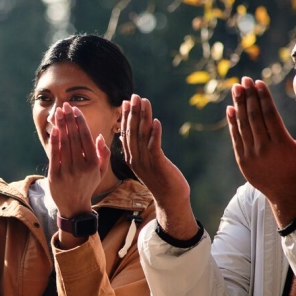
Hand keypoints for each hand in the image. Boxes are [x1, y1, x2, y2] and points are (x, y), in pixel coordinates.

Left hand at [47, 103, 106, 220]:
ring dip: (61, 125)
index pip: (86, 137)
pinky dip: (54, 141)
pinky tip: (54, 129)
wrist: (74, 206)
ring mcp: (67, 171)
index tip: (75, 110)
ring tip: (58, 112)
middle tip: (65, 105)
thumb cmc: (88, 185)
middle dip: (69, 119)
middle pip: (74, 137)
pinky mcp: (55, 175)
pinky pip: (54, 155)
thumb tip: (99, 136)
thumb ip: (103, 154)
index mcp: (93, 163)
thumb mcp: (100, 171)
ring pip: (64, 143)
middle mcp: (81, 166)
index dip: (80, 121)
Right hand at [120, 94, 196, 239]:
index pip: (126, 133)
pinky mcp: (158, 165)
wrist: (170, 199)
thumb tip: (130, 134)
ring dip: (143, 118)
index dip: (126, 117)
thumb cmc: (161, 180)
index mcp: (131, 157)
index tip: (126, 102)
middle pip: (132, 131)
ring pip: (142, 136)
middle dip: (133, 112)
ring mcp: (145, 162)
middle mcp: (135, 159)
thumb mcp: (147, 162)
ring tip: (144, 102)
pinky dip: (155, 134)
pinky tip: (156, 121)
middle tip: (134, 96)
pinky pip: (154, 147)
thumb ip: (139, 147)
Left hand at [226, 77, 295, 226]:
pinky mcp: (242, 159)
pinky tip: (230, 108)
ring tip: (236, 88)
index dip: (263, 97)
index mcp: (281, 143)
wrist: (282, 191)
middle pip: (254, 116)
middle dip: (249, 96)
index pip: (269, 114)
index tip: (258, 83)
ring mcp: (251, 153)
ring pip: (243, 124)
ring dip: (239, 105)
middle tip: (244, 80)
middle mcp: (265, 147)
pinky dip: (232, 122)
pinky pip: (236, 137)